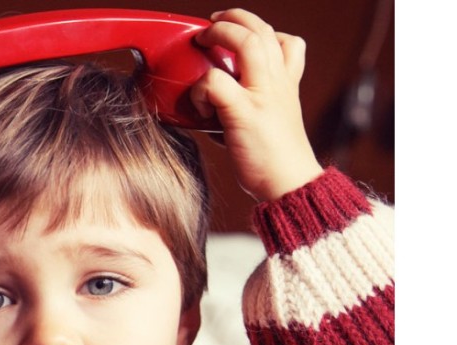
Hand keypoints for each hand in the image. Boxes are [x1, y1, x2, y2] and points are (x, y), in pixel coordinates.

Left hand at [191, 9, 322, 201]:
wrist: (289, 184)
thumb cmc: (273, 160)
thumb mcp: (271, 123)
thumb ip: (251, 106)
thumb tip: (214, 108)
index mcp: (287, 83)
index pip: (285, 40)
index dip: (262, 29)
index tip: (240, 33)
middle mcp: (278, 82)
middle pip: (262, 29)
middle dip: (235, 17)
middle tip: (212, 24)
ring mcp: (262, 95)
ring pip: (246, 42)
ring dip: (220, 34)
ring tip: (203, 43)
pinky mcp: (243, 113)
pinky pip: (215, 83)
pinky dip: (201, 88)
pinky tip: (199, 105)